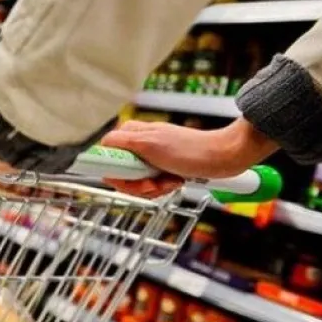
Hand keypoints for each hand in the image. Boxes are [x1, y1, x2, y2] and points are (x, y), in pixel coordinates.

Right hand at [99, 119, 277, 197]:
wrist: (223, 157)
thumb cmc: (191, 150)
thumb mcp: (149, 144)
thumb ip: (121, 143)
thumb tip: (99, 147)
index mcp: (130, 135)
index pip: (105, 157)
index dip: (115, 173)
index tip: (128, 179)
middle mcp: (138, 145)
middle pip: (121, 174)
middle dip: (137, 184)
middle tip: (153, 183)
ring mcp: (151, 158)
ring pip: (137, 181)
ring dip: (153, 187)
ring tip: (170, 181)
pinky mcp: (163, 168)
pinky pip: (152, 184)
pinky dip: (163, 187)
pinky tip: (175, 181)